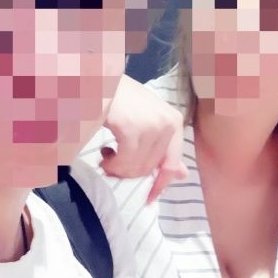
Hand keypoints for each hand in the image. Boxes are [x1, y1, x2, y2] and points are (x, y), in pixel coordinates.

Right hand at [102, 75, 187, 201]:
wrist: (95, 76)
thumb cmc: (119, 98)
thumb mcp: (146, 122)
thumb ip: (163, 147)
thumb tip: (182, 175)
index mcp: (174, 123)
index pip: (171, 165)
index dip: (160, 185)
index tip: (148, 201)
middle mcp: (168, 123)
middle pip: (149, 170)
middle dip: (128, 172)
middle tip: (111, 162)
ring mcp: (152, 125)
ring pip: (136, 169)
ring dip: (116, 168)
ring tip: (106, 154)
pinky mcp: (132, 129)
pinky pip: (124, 162)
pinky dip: (111, 164)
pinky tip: (103, 152)